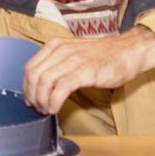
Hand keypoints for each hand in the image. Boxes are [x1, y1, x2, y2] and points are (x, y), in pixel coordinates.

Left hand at [23, 25, 154, 114]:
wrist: (129, 50)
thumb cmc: (103, 56)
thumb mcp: (74, 53)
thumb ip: (57, 64)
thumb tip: (41, 85)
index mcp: (55, 45)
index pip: (29, 67)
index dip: (25, 87)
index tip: (30, 100)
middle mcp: (61, 50)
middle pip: (33, 75)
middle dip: (31, 96)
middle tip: (38, 108)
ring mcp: (73, 60)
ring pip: (44, 82)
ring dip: (42, 101)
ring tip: (47, 110)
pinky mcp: (85, 71)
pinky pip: (60, 88)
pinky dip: (54, 101)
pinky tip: (56, 108)